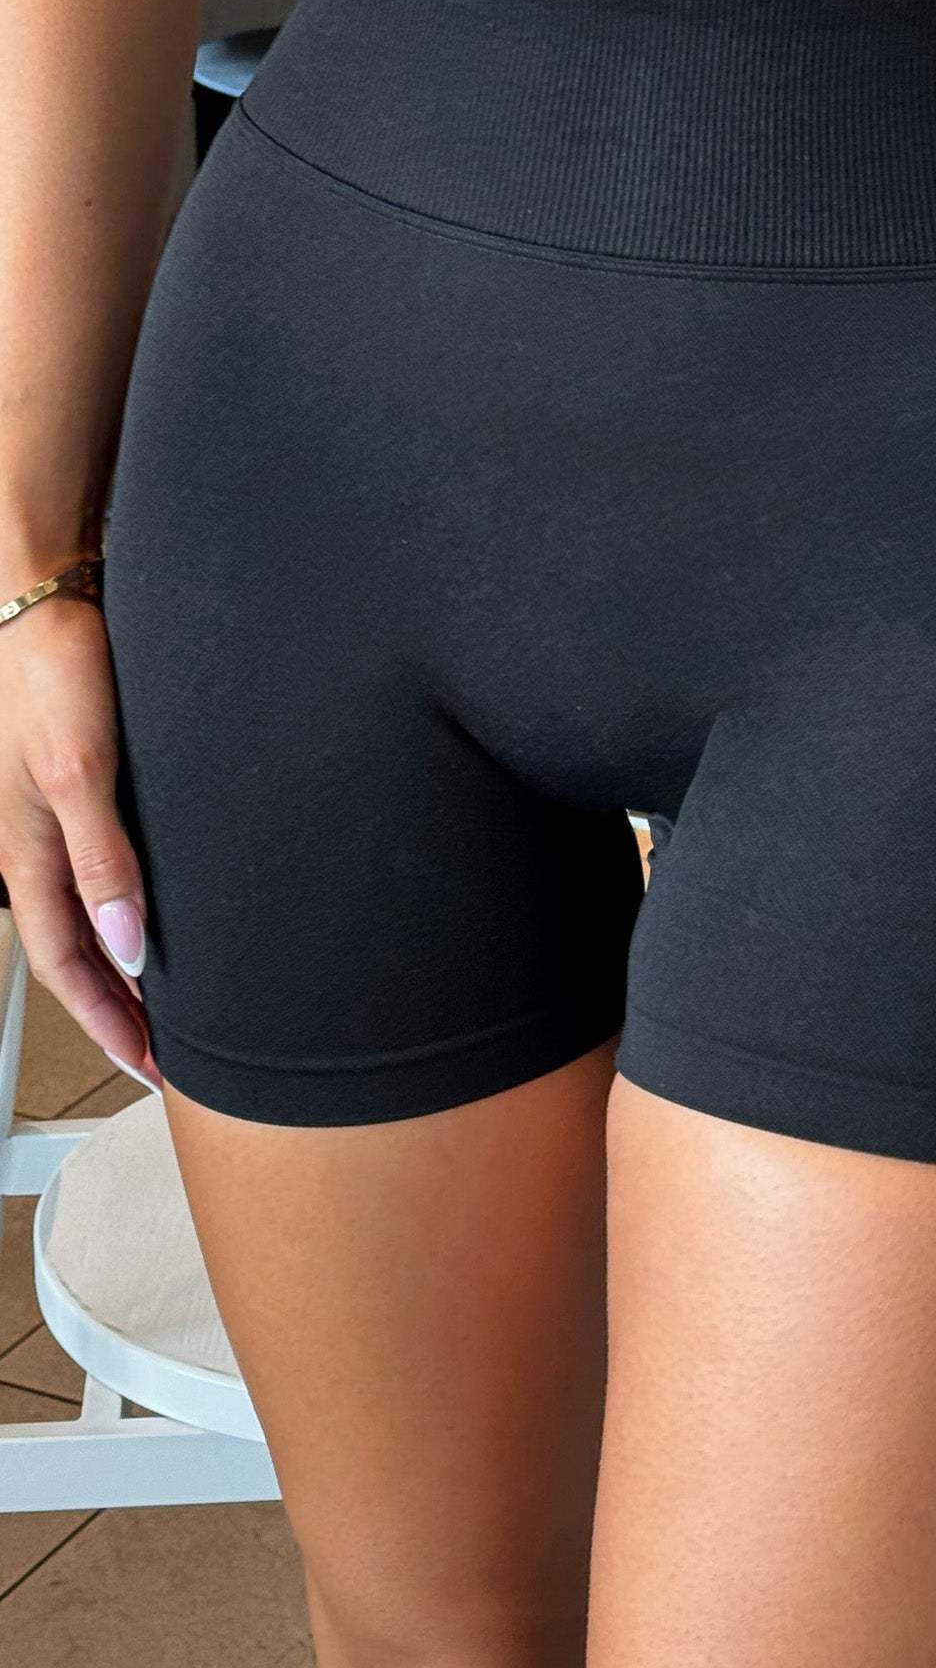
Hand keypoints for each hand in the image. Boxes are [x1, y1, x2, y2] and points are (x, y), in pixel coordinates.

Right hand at [0, 591, 160, 1084]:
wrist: (48, 598)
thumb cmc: (53, 674)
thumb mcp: (80, 774)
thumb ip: (103, 861)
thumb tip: (126, 946)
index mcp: (26, 855)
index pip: (66, 965)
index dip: (107, 1022)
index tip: (150, 1069)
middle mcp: (41, 846)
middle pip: (79, 951)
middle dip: (121, 1010)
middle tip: (171, 1056)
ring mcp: (62, 818)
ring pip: (95, 915)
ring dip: (131, 965)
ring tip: (177, 1003)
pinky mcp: (89, 788)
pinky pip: (110, 871)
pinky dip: (138, 910)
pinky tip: (171, 915)